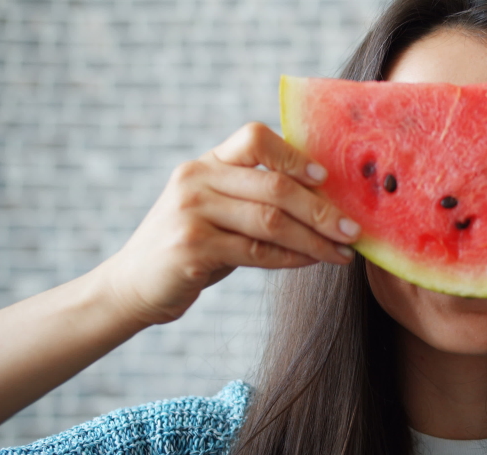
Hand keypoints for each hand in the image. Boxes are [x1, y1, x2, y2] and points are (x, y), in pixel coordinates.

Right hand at [97, 122, 359, 325]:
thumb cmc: (192, 245)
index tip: (326, 180)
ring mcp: (190, 212)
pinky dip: (291, 258)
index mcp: (206, 163)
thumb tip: (325, 199)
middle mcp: (195, 179)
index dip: (295, 156)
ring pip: (271, 221)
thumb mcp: (218, 210)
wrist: (133, 286)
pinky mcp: (191, 248)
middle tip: (352, 230)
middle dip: (321, 210)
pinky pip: (257, 251)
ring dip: (315, 239)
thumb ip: (255, 196)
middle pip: (274, 186)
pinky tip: (311, 261)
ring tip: (342, 252)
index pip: (255, 137)